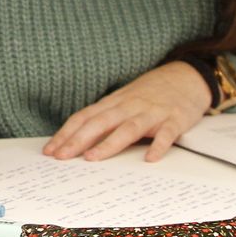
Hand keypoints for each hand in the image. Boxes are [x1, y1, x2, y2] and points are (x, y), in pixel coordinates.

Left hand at [43, 62, 208, 162]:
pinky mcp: (175, 119)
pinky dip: (158, 145)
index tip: (50, 150)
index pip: (84, 118)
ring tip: (92, 158)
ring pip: (127, 128)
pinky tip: (150, 158)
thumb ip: (104, 118)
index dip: (66, 134)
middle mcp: (129, 106)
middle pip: (99, 122)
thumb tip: (78, 140)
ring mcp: (151, 112)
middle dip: (77, 140)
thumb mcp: (122, 102)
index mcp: (113, 103)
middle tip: (61, 157)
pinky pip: (166, 134)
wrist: (185, 78)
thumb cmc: (148, 94)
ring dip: (109, 143)